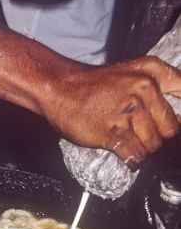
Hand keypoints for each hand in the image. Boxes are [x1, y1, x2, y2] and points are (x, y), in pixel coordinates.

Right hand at [45, 57, 180, 168]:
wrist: (59, 87)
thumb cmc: (94, 84)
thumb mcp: (133, 71)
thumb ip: (162, 86)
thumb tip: (179, 117)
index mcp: (151, 72)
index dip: (179, 114)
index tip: (166, 121)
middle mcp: (143, 88)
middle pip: (171, 129)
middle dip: (157, 134)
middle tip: (138, 128)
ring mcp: (128, 110)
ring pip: (153, 145)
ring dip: (140, 146)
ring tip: (123, 134)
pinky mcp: (113, 132)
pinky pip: (135, 155)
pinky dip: (130, 157)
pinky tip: (120, 147)